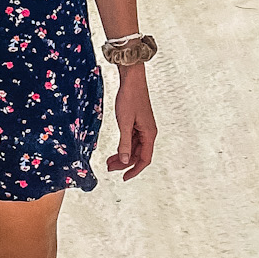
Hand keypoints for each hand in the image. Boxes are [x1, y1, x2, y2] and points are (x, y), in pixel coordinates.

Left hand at [107, 63, 156, 180]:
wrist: (132, 79)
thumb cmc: (130, 98)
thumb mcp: (125, 123)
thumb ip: (124, 143)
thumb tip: (124, 161)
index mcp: (149, 134)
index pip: (144, 159)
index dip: (134, 171)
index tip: (123, 178)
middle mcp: (148, 132)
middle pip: (138, 154)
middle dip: (124, 163)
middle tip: (109, 168)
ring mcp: (143, 127)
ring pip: (134, 147)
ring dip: (122, 155)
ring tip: (108, 161)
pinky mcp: (137, 122)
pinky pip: (131, 139)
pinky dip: (123, 146)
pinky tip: (114, 149)